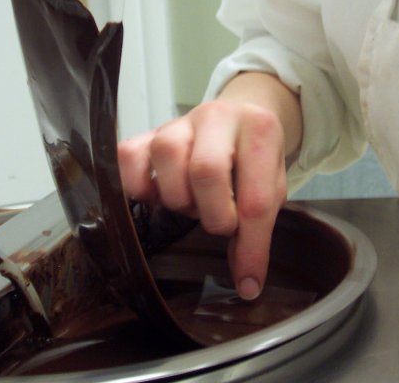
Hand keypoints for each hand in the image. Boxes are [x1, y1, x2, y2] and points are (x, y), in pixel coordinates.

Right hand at [119, 100, 287, 300]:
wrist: (237, 117)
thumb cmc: (253, 157)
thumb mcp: (270, 187)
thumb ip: (257, 228)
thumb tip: (245, 282)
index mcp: (259, 129)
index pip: (255, 198)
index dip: (251, 246)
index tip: (249, 279)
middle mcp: (217, 117)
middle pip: (206, 170)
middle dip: (213, 214)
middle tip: (220, 222)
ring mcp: (179, 122)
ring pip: (166, 155)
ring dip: (178, 197)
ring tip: (192, 203)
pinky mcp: (149, 132)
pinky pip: (129, 154)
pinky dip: (138, 184)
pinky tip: (156, 195)